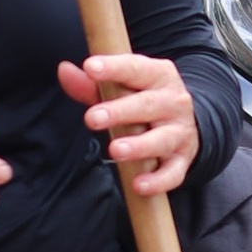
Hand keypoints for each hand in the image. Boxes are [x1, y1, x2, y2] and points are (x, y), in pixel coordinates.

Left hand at [61, 49, 199, 195]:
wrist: (186, 123)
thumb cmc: (143, 101)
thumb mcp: (122, 88)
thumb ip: (91, 84)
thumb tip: (64, 71)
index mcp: (158, 75)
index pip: (135, 68)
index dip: (113, 67)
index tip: (90, 67)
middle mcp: (174, 101)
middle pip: (147, 105)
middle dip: (119, 112)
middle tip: (92, 118)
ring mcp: (180, 132)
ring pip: (161, 139)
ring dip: (139, 146)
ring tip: (115, 150)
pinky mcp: (182, 160)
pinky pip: (172, 173)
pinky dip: (158, 180)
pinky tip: (139, 185)